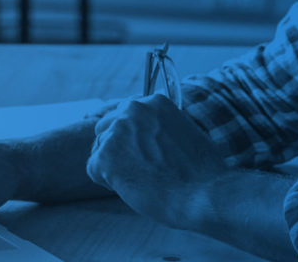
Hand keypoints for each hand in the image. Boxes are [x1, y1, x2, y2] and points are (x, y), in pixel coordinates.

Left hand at [86, 96, 229, 227]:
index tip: (143, 152)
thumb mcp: (186, 132)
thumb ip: (162, 126)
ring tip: (143, 179)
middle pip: (105, 129)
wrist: (204, 194)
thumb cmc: (202, 172)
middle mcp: (133, 109)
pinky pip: (94, 170)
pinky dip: (108, 183)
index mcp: (154, 102)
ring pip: (99, 150)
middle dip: (118, 150)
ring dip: (115, 167)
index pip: (124, 114)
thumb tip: (149, 131)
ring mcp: (117, 131)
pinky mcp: (106, 155)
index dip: (131, 138)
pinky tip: (134, 187)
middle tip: (143, 169)